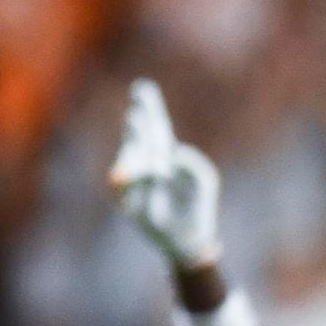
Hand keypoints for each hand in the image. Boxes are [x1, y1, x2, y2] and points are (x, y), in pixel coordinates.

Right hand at [109, 78, 221, 268]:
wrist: (187, 238)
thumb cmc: (196, 205)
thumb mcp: (202, 180)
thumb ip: (193, 166)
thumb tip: (174, 157)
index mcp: (164, 152)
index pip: (157, 126)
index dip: (149, 106)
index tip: (143, 88)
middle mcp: (148, 162)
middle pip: (141, 137)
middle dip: (139, 121)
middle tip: (137, 106)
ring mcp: (138, 180)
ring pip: (134, 157)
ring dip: (135, 142)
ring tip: (135, 124)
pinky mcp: (132, 201)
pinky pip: (128, 187)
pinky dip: (130, 179)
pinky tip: (123, 175)